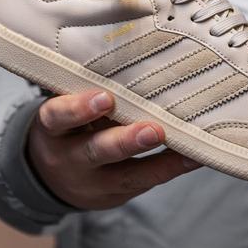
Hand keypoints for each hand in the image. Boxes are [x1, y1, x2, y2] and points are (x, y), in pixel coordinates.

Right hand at [27, 90, 200, 208]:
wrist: (52, 178)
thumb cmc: (70, 125)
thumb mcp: (66, 107)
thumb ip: (89, 87)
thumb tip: (135, 52)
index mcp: (54, 128)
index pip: (58, 117)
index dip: (79, 109)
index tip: (105, 97)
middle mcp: (69, 157)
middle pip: (95, 150)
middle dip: (125, 141)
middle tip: (152, 130)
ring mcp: (93, 180)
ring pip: (125, 174)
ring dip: (158, 160)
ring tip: (184, 146)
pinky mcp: (117, 194)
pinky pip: (147, 181)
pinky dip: (172, 167)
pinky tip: (195, 156)